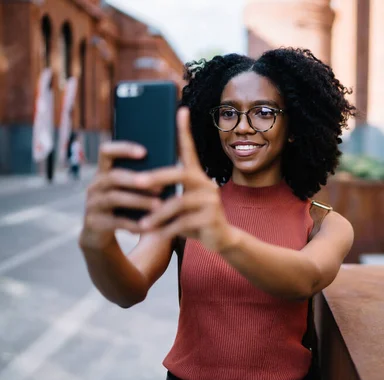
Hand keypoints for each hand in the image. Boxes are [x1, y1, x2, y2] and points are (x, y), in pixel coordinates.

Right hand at [80, 142, 161, 248]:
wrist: (100, 234)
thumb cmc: (122, 207)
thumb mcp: (128, 191)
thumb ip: (141, 179)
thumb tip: (170, 170)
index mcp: (104, 172)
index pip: (106, 151)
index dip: (123, 149)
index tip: (145, 152)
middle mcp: (95, 185)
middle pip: (113, 176)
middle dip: (137, 180)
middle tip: (160, 186)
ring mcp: (92, 204)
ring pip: (115, 198)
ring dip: (140, 201)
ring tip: (160, 206)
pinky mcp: (94, 223)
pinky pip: (116, 221)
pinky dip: (134, 223)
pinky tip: (151, 225)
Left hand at [137, 108, 237, 251]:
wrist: (221, 239)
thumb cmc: (195, 219)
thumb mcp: (181, 203)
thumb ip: (168, 193)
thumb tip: (138, 182)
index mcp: (198, 177)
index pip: (190, 150)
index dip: (185, 130)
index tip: (180, 110)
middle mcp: (206, 184)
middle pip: (180, 174)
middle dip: (156, 177)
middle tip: (136, 182)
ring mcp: (211, 201)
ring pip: (178, 203)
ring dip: (158, 215)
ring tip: (143, 224)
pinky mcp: (212, 218)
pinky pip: (183, 223)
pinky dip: (166, 229)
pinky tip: (155, 235)